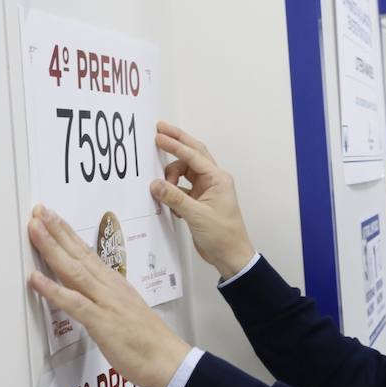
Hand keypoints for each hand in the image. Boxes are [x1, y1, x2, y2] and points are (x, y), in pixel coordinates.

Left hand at [27, 205, 190, 386]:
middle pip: (79, 254)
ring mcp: (105, 302)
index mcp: (114, 283)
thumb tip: (88, 294)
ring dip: (52, 248)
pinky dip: (53, 290)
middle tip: (39, 211)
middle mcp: (109, 287)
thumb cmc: (148, 339)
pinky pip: (74, 302)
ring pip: (74, 270)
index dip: (67, 233)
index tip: (52, 218)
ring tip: (35, 230)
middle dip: (57, 231)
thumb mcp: (125, 310)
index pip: (87, 252)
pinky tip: (36, 279)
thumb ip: (105, 298)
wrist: (166, 358)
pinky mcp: (101, 322)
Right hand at [150, 122, 256, 279]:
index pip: (193, 156)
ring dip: (171, 174)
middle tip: (159, 130)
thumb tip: (155, 184)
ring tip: (161, 186)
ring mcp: (205, 190)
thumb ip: (175, 198)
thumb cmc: (222, 235)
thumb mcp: (197, 215)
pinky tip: (165, 197)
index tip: (159, 136)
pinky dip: (171, 190)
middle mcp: (212, 180)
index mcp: (217, 179)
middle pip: (192, 155)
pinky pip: (181, 188)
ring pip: (184, 172)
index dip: (175, 145)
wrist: (230, 256)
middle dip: (176, 142)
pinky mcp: (198, 202)